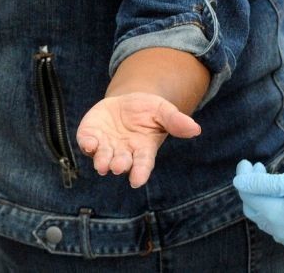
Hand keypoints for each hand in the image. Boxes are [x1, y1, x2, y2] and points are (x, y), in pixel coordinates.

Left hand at [76, 92, 200, 187]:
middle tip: (118, 166)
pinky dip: (86, 143)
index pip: (142, 164)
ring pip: (102, 157)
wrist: (127, 102)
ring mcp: (106, 145)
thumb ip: (176, 121)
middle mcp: (123, 152)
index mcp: (143, 149)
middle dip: (119, 165)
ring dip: (102, 160)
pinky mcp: (91, 135)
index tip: (136, 181)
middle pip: (122, 162)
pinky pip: (86, 142)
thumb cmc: (149, 110)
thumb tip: (196, 130)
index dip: (140, 172)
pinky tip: (88, 142)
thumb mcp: (163, 111)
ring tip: (102, 163)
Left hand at [232, 160, 283, 251]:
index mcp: (271, 214)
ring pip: (266, 220)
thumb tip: (237, 182)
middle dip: (252, 189)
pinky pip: (280, 228)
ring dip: (264, 201)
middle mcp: (275, 230)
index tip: (247, 162)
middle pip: (252, 209)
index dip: (244, 176)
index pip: (246, 194)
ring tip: (274, 183)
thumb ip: (262, 183)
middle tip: (259, 169)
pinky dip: (277, 213)